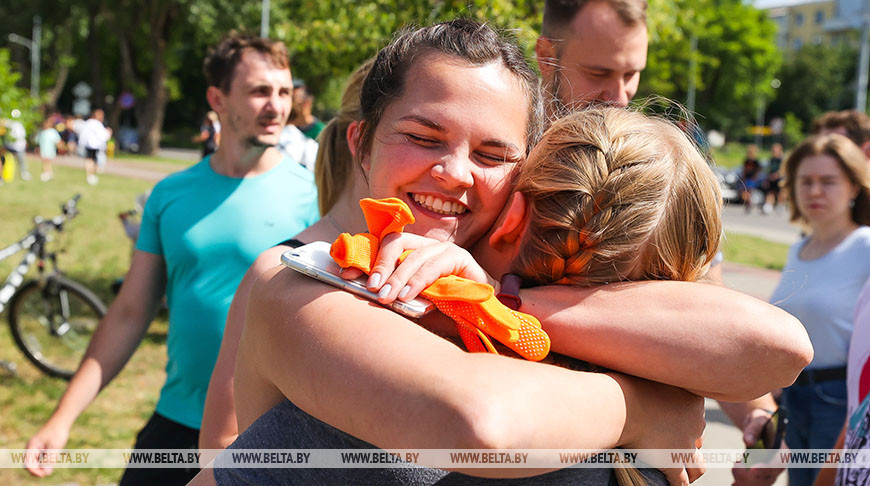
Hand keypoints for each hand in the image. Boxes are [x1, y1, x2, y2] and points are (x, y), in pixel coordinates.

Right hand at [24, 420, 70, 476]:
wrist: (61, 421)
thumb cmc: (58, 432)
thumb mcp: (55, 446)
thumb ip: (50, 459)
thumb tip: (46, 473)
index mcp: (31, 447)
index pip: (28, 464)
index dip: (35, 472)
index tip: (44, 475)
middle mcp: (30, 448)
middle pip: (30, 465)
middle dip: (38, 470)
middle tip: (49, 472)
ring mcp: (34, 448)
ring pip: (35, 462)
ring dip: (42, 465)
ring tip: (53, 459)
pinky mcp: (39, 448)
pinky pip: (39, 459)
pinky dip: (45, 461)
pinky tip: (53, 457)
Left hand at [340, 233, 496, 303]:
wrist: (481, 319)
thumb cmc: (442, 312)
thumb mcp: (409, 304)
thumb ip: (391, 296)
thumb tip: (362, 294)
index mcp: (411, 254)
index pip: (383, 246)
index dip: (364, 258)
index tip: (346, 275)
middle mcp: (426, 247)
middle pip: (396, 242)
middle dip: (380, 264)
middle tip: (369, 287)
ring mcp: (444, 250)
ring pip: (415, 255)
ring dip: (398, 277)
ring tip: (386, 296)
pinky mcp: (461, 258)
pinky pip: (435, 265)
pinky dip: (419, 281)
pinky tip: (408, 295)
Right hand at [615, 375, 706, 485]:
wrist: (619, 404)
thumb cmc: (625, 383)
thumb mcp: (645, 372)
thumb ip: (651, 377)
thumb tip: (639, 365)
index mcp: (693, 399)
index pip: (695, 413)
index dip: (683, 420)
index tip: (668, 421)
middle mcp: (696, 422)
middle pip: (697, 436)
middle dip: (686, 441)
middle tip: (668, 443)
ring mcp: (686, 444)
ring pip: (699, 464)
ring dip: (692, 469)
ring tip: (683, 473)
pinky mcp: (673, 462)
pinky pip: (681, 481)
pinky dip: (678, 484)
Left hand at [730, 409, 784, 485]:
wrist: (759, 428)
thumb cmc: (760, 422)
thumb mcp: (757, 419)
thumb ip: (753, 429)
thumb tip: (748, 441)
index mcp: (782, 452)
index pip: (777, 464)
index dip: (765, 468)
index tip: (752, 469)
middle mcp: (778, 466)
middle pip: (766, 478)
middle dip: (748, 475)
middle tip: (735, 465)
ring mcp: (770, 473)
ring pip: (758, 484)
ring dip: (743, 479)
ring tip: (735, 465)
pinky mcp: (761, 476)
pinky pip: (752, 485)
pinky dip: (741, 483)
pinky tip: (734, 483)